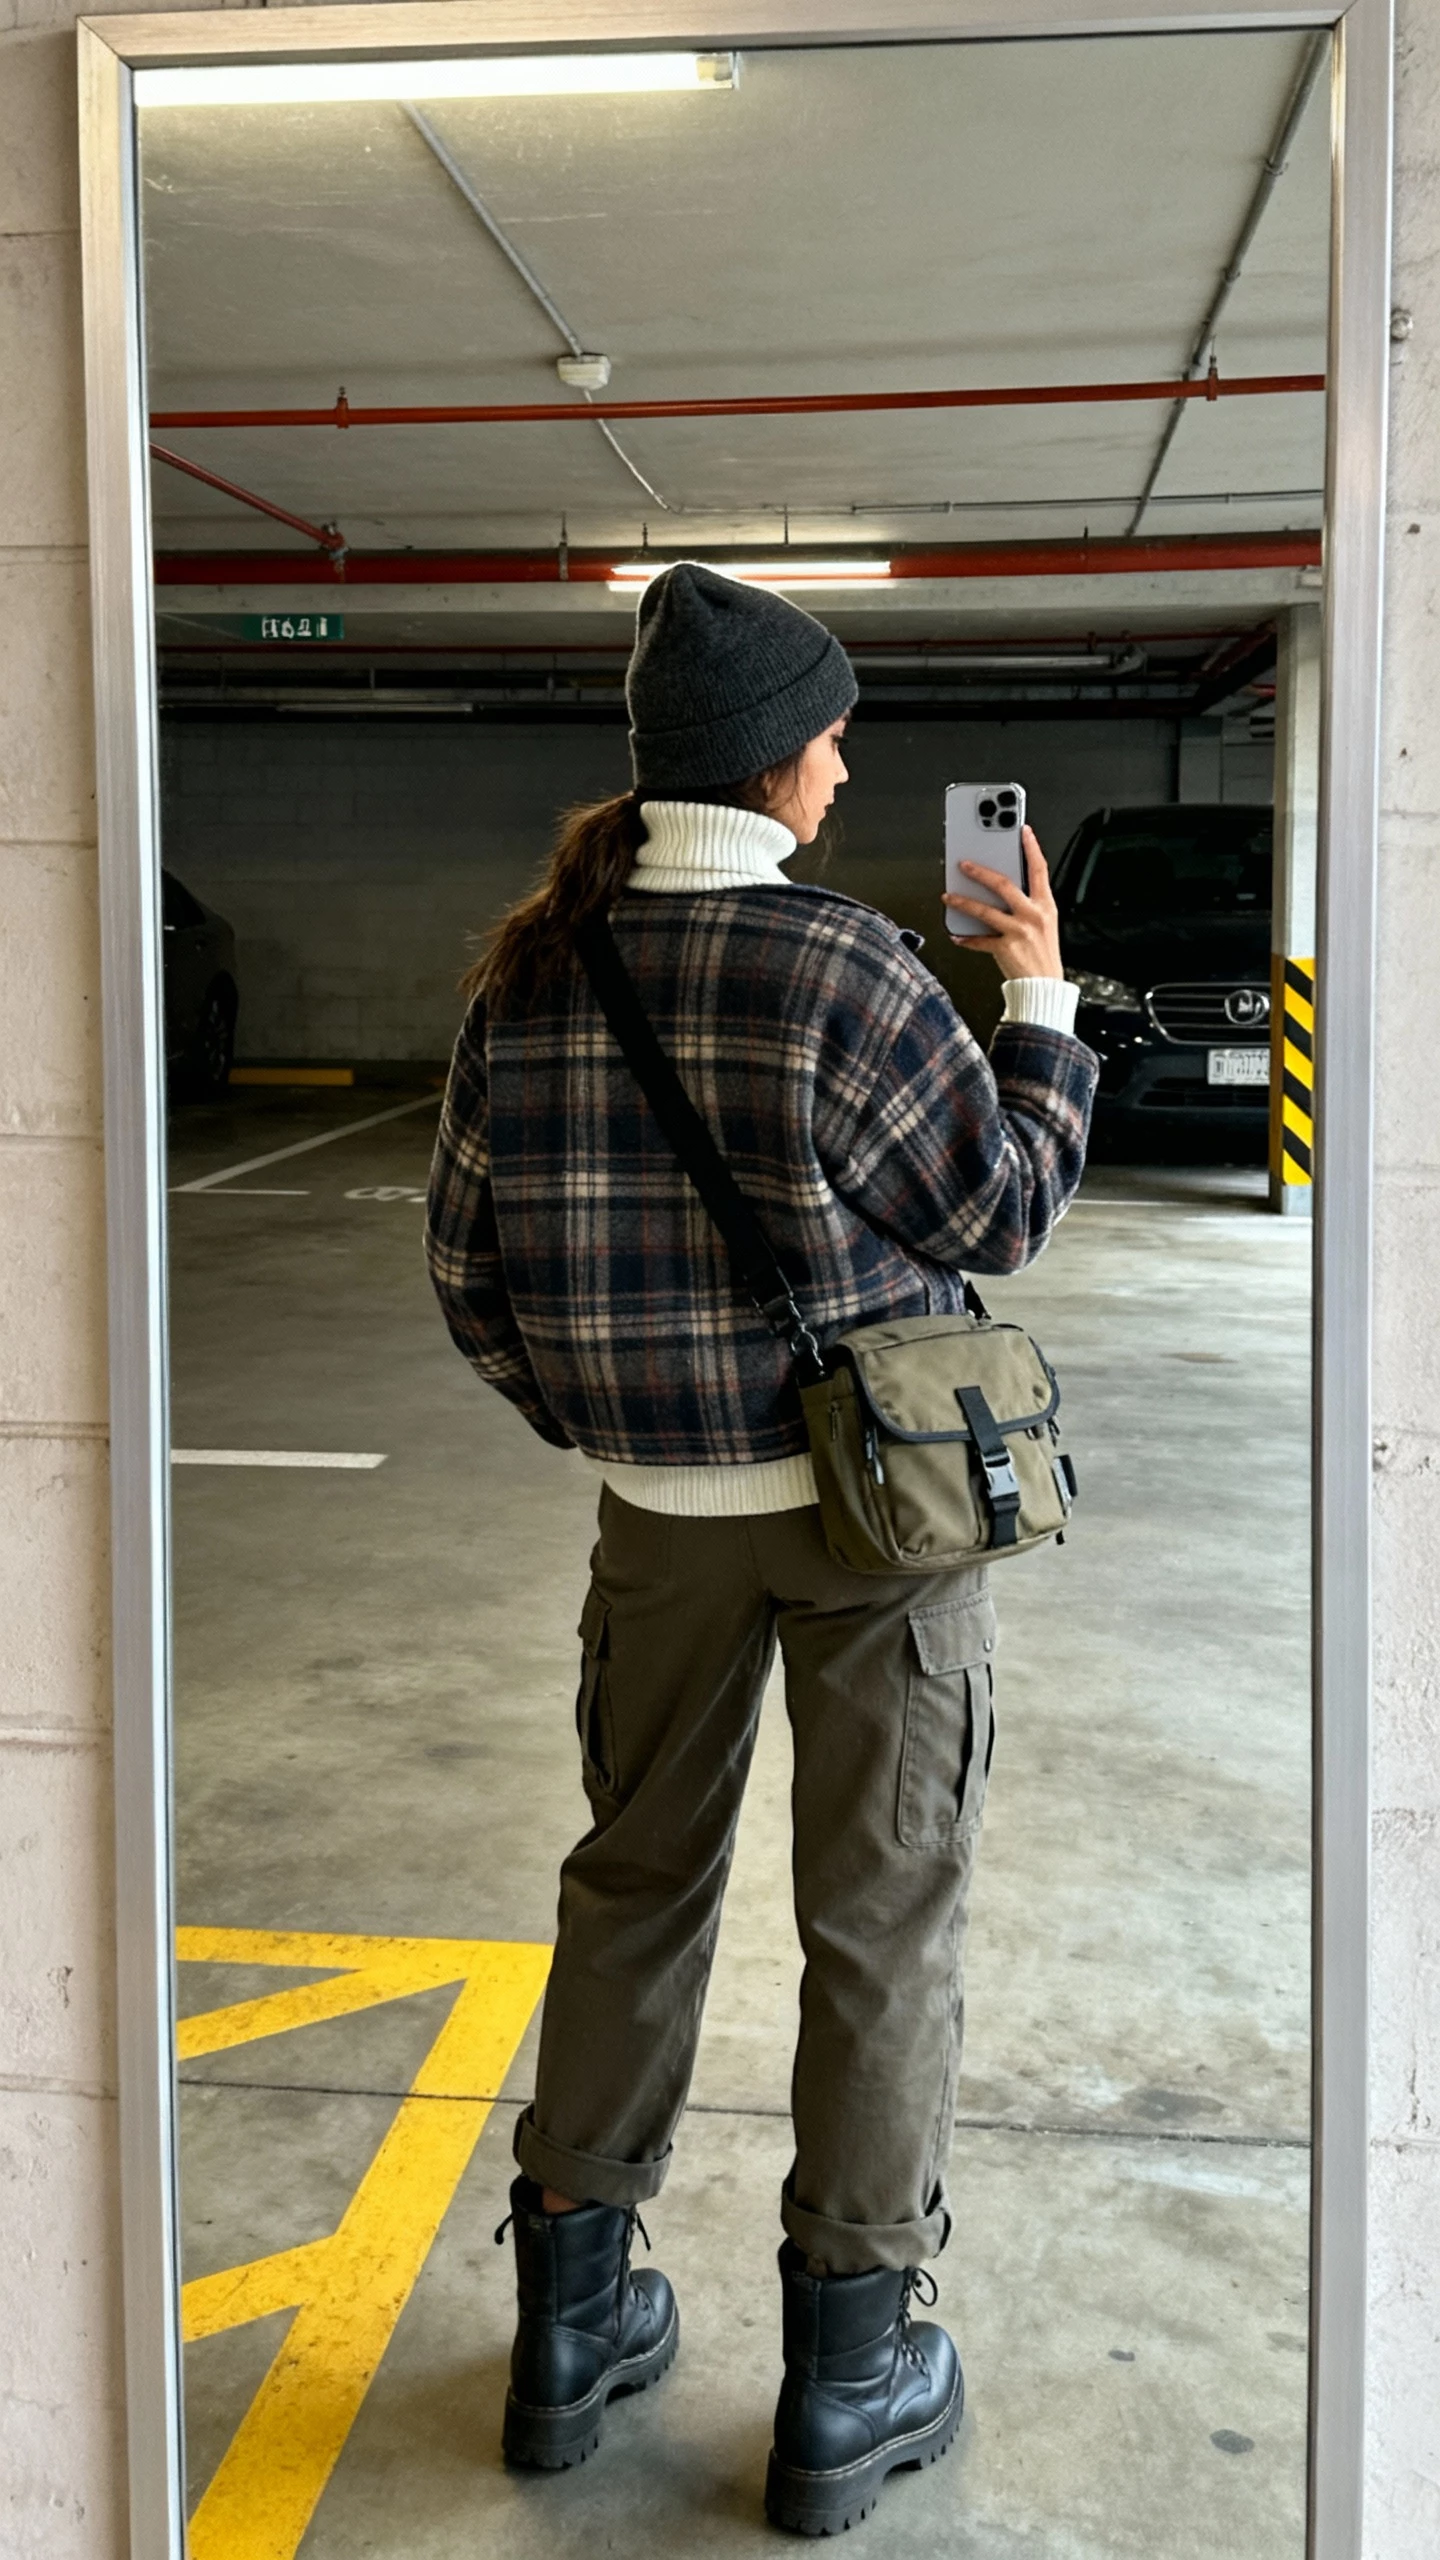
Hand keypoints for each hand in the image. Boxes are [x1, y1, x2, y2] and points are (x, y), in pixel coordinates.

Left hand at [942, 826, 1063, 979]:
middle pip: (1004, 885)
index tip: (1023, 831)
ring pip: (985, 910)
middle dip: (981, 872)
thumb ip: (1027, 903)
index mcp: (1045, 905)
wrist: (1044, 986)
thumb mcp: (1043, 923)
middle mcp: (1033, 915)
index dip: (1031, 848)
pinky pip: (980, 940)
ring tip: (948, 896)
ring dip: (963, 902)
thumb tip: (1000, 887)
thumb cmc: (1042, 954)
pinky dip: (966, 938)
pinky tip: (956, 934)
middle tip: (963, 864)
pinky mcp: (1005, 948)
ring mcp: (1019, 931)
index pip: (1039, 869)